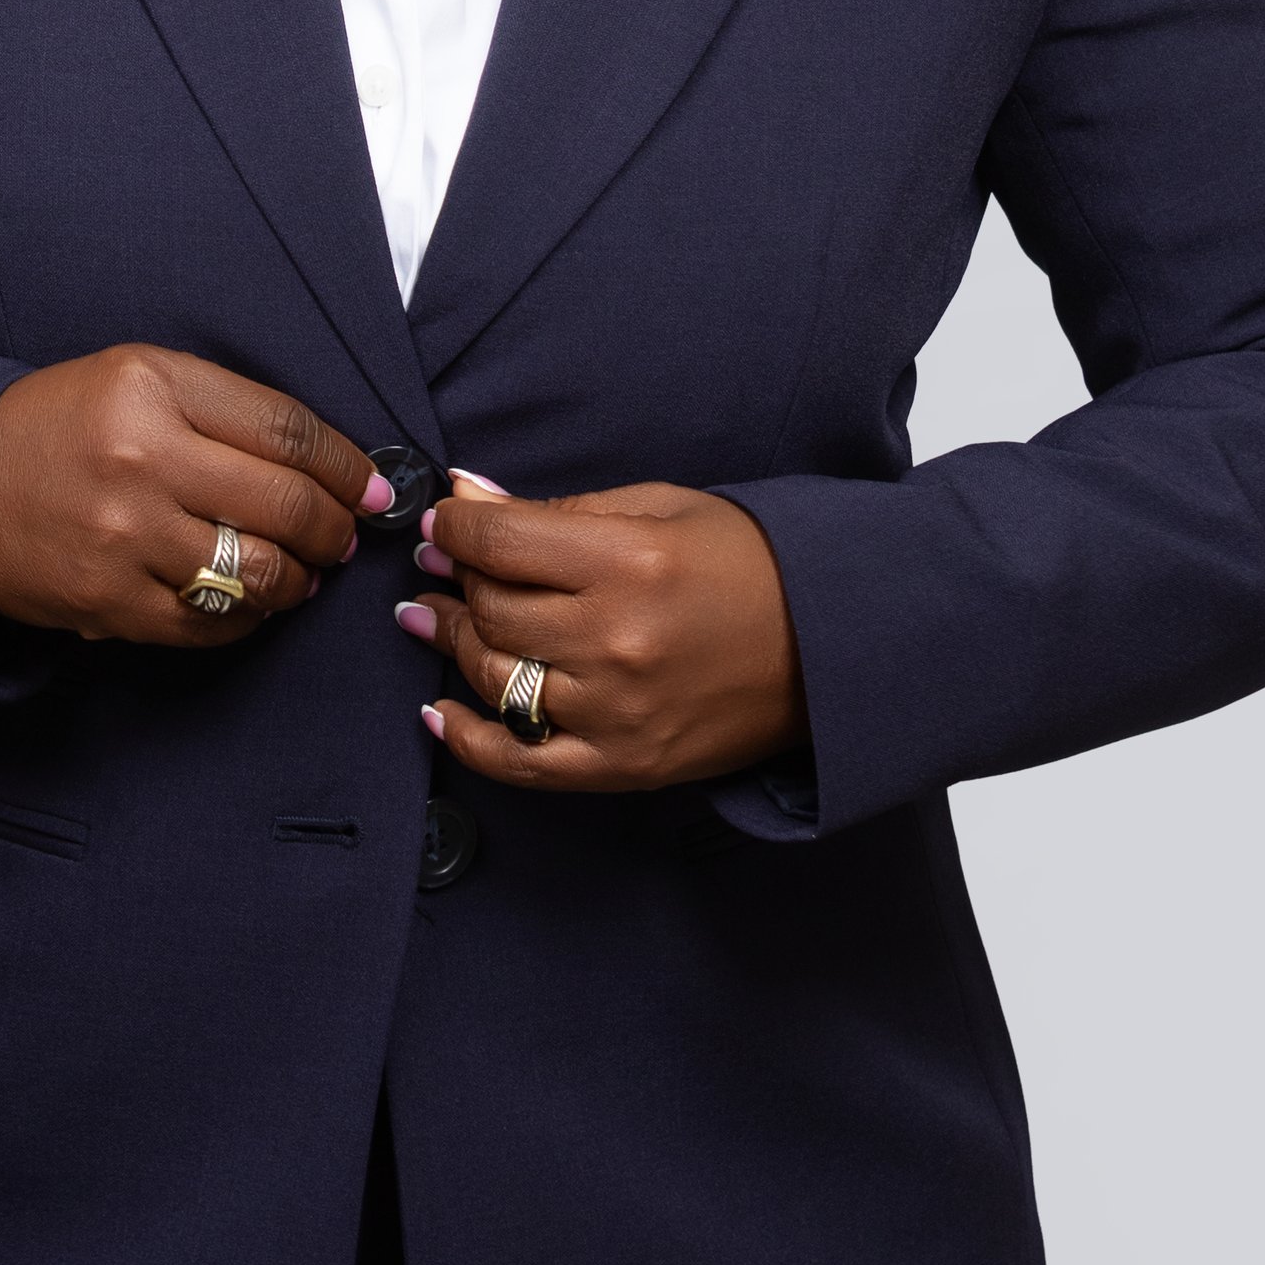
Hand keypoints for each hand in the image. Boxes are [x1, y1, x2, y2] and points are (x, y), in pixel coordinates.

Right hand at [0, 345, 385, 644]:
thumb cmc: (58, 426)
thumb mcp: (135, 377)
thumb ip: (224, 408)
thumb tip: (325, 463)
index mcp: (154, 387)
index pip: (286, 431)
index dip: (346, 466)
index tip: (371, 488)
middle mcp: (143, 458)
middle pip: (284, 503)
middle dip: (333, 528)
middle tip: (343, 536)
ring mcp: (125, 535)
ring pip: (255, 572)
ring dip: (296, 580)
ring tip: (299, 575)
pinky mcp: (108, 600)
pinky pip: (209, 624)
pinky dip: (244, 620)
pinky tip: (248, 605)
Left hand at [400, 477, 805, 791]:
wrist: (827, 648)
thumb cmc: (747, 565)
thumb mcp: (662, 507)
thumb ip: (560, 509)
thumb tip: (470, 498)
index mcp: (629, 562)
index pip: (501, 542)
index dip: (456, 525)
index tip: (445, 519)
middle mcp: (616, 641)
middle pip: (493, 609)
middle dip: (455, 578)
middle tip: (443, 564)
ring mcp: (616, 712)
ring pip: (496, 678)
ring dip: (453, 641)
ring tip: (437, 616)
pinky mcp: (624, 766)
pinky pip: (520, 762)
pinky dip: (468, 739)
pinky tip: (439, 710)